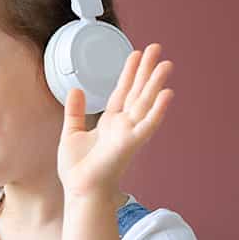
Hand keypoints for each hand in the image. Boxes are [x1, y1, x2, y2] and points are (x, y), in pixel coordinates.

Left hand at [57, 43, 173, 199]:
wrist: (79, 190)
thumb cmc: (78, 169)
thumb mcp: (71, 133)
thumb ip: (75, 111)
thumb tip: (76, 89)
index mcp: (110, 122)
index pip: (122, 91)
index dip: (130, 72)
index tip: (137, 54)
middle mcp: (123, 125)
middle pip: (137, 91)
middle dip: (146, 70)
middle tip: (157, 49)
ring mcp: (129, 133)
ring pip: (145, 102)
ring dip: (156, 83)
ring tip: (165, 63)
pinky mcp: (132, 143)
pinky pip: (148, 124)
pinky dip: (158, 110)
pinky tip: (167, 94)